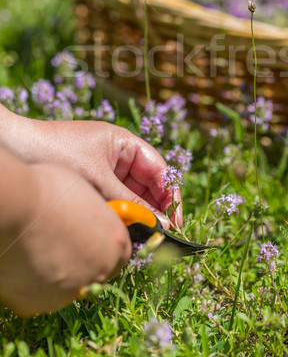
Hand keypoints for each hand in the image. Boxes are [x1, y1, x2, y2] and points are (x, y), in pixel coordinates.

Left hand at [0, 107, 181, 228]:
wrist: (16, 147)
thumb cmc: (58, 152)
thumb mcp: (99, 180)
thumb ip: (131, 203)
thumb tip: (161, 224)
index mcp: (125, 144)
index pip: (159, 170)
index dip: (170, 195)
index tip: (176, 220)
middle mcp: (117, 156)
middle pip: (147, 185)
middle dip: (155, 209)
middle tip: (161, 236)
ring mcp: (103, 170)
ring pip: (130, 197)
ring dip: (137, 215)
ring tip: (143, 238)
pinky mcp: (90, 185)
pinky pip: (113, 201)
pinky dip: (119, 215)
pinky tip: (121, 232)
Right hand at [0, 159, 131, 317]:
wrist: (14, 206)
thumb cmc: (48, 188)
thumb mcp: (86, 193)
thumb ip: (96, 214)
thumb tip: (92, 216)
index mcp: (115, 244)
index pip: (121, 254)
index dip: (105, 246)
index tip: (93, 239)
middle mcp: (98, 273)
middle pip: (95, 272)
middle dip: (82, 261)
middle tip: (61, 242)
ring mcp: (69, 293)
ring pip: (67, 286)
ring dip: (58, 272)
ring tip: (38, 247)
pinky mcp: (38, 305)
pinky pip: (38, 295)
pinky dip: (32, 283)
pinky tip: (24, 259)